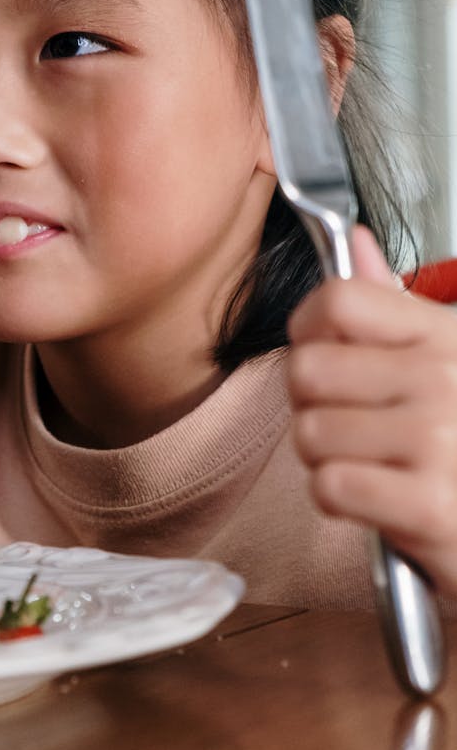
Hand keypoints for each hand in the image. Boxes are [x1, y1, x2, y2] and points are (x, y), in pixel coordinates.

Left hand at [288, 224, 456, 597]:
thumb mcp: (440, 359)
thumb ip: (391, 306)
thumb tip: (356, 241)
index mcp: (442, 335)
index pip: (338, 300)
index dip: (307, 328)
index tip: (319, 351)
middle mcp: (444, 379)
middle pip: (307, 369)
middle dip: (309, 404)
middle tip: (346, 422)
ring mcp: (441, 442)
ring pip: (310, 433)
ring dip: (323, 457)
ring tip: (367, 462)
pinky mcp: (431, 508)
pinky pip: (330, 486)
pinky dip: (338, 499)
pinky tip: (375, 498)